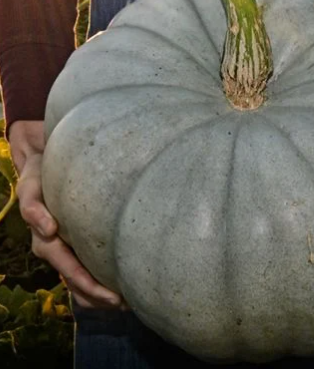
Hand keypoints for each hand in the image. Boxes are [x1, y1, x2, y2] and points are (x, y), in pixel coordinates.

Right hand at [10, 120, 124, 308]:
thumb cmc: (39, 175)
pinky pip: (83, 269)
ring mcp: (64, 248)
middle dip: (99, 296)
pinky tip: (119, 287)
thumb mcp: (30, 187)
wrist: (42, 165)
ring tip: (127, 302)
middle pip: (76, 282)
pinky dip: (98, 282)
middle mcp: (55, 249)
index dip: (89, 285)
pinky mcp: (73, 243)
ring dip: (99, 295)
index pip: (70, 269)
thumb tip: (49, 229)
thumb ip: (33, 207)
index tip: (113, 296)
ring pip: (79, 282)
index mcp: (46, 239)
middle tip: (126, 304)